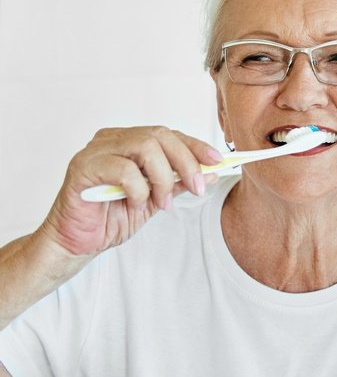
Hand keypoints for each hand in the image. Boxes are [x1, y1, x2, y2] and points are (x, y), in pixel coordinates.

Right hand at [40, 126, 222, 256]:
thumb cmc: (112, 217)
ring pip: (145, 146)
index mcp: (129, 141)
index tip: (218, 161)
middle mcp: (112, 139)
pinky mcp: (82, 167)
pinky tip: (136, 203)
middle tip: (197, 187)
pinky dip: (138, 188)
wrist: (78, 242)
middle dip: (186, 161)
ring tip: (162, 202)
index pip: (169, 135)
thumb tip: (210, 172)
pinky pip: (122, 169)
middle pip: (160, 135)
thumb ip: (178, 183)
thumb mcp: (155, 199)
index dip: (196, 146)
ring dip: (163, 177)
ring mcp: (95, 150)